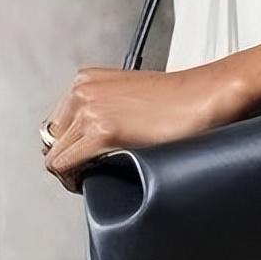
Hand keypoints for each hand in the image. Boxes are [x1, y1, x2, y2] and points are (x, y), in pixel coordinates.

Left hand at [41, 61, 249, 193]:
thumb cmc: (181, 100)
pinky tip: (101, 177)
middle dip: (72, 162)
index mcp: (85, 80)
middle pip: (52, 142)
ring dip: (75, 172)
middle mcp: (81, 91)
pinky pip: (65, 166)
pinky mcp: (101, 131)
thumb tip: (85, 144)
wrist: (209, 94)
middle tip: (97, 172)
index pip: (55, 127)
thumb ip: (104, 110)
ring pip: (55, 158)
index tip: (92, 161)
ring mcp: (89, 109)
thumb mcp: (130, 96)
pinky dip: (76, 179)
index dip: (72, 149)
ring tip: (101, 176)